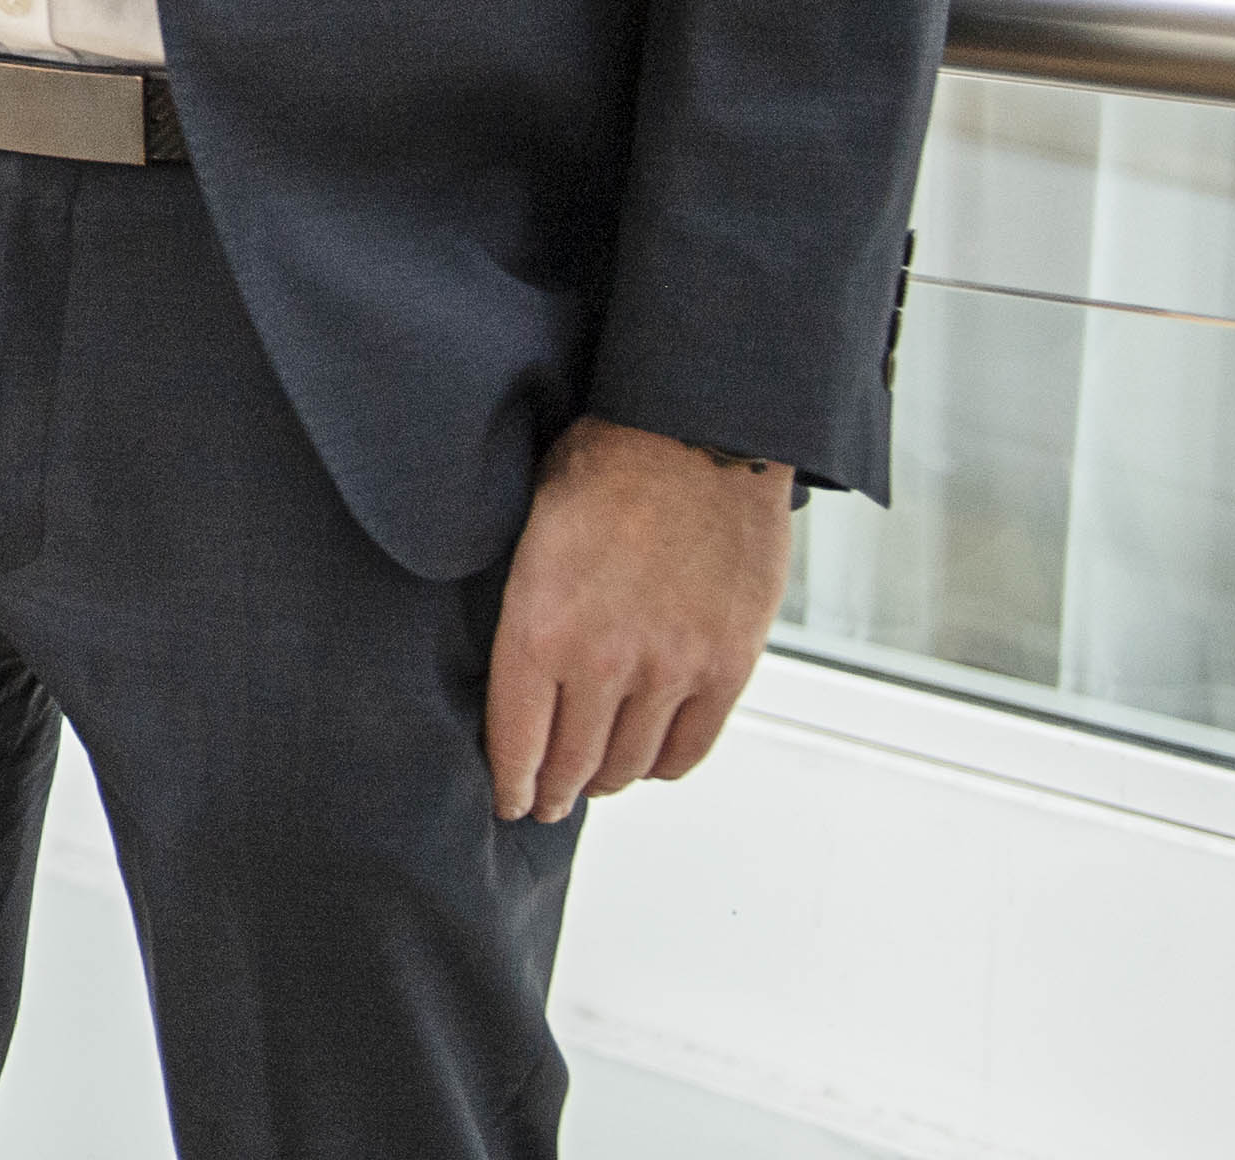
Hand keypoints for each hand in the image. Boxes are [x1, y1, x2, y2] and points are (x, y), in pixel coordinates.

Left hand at [484, 414, 796, 819]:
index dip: (510, 782)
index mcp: (539, 624)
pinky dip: (663, 764)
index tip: (507, 801)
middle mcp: (603, 660)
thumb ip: (522, 607)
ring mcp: (670, 668)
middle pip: (572, 763)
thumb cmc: (602, 463)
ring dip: (606, 779)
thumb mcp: (528, 527)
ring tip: (593, 780)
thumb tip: (510, 667)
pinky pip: (689, 748)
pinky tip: (646, 759)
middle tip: (545, 802)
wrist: (699, 432)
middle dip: (552, 791)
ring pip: (629, 764)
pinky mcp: (727, 665)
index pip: (515, 739)